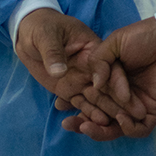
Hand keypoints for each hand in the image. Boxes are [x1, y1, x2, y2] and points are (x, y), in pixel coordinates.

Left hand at [16, 8, 144, 123]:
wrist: (28, 33)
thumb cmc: (41, 27)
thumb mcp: (46, 35)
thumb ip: (53, 52)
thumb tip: (60, 72)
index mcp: (92, 47)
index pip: (110, 65)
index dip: (118, 81)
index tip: (125, 97)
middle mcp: (91, 66)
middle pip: (107, 86)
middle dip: (117, 103)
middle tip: (127, 121)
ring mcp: (81, 78)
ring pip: (95, 99)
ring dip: (100, 113)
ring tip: (104, 128)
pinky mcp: (69, 88)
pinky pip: (79, 103)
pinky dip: (83, 115)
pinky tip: (85, 127)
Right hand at [61, 17, 155, 141]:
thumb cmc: (143, 37)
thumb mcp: (114, 43)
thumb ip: (99, 61)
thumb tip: (93, 85)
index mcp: (110, 81)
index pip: (90, 98)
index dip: (75, 104)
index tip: (60, 106)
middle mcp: (121, 96)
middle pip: (100, 117)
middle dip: (83, 122)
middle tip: (69, 124)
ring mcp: (136, 105)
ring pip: (116, 127)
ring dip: (101, 130)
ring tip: (87, 125)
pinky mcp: (152, 111)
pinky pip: (138, 130)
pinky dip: (127, 128)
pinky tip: (119, 119)